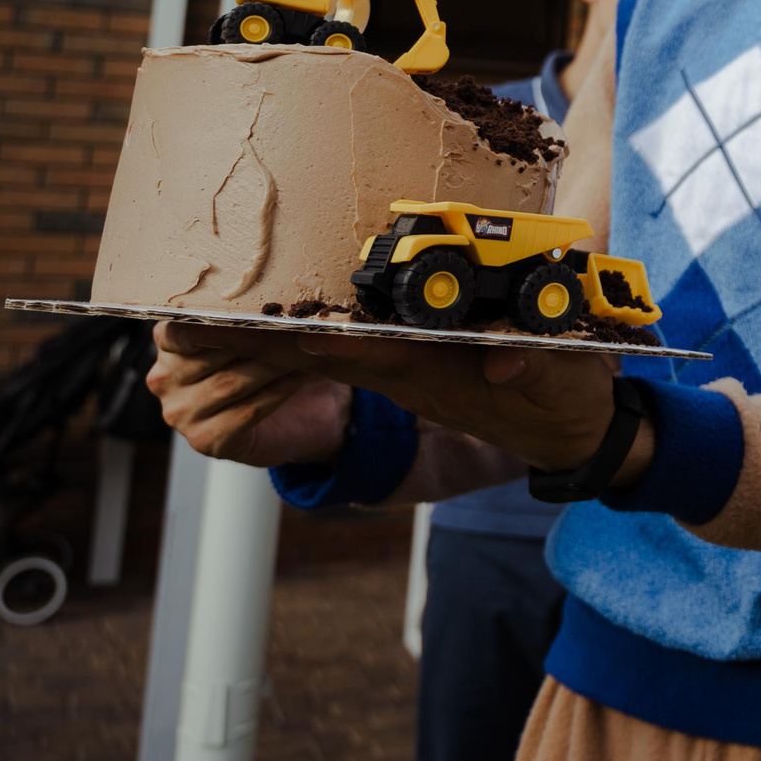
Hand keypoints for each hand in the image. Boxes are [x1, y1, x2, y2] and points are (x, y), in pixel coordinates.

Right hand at [149, 321, 351, 465]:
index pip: (183, 327)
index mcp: (169, 343)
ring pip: (230, 382)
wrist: (296, 413)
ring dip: (274, 364)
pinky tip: (301, 377)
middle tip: (299, 324)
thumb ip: (257, 316)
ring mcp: (181, 413)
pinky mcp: (205, 440)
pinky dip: (278, 391)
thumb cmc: (271, 362)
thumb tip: (283, 301)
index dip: (221, 319)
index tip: (258, 308)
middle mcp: (164, 378)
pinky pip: (245, 412)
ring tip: (306, 348)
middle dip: (260, 337)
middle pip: (213, 353)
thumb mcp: (260, 331)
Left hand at [157, 323, 648, 481]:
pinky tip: (269, 333)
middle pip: (324, 355)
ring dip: (267, 344)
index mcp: (442, 373)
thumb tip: (507, 364)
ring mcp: (410, 376)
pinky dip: (302, 345)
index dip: (318, 339)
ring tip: (203, 326)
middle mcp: (413, 376)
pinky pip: (349, 356)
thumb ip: (539, 368)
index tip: (268, 329)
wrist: (573, 434)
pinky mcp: (416, 371)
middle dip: (259, 344)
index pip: (368, 353)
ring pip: (327, 356)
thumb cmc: (569, 400)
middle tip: (186, 327)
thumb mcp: (568, 379)